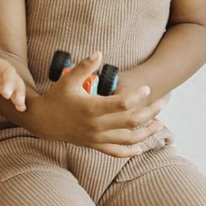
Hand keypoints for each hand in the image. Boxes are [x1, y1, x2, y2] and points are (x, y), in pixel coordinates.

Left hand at [0, 43, 26, 111]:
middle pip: (8, 70)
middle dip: (9, 82)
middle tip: (7, 95)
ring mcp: (2, 73)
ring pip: (15, 79)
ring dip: (19, 90)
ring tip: (19, 103)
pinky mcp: (4, 83)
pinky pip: (15, 89)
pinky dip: (19, 97)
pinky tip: (21, 108)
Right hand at [38, 52, 164, 156]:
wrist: (42, 121)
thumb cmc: (56, 98)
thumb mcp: (68, 80)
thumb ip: (85, 67)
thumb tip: (100, 53)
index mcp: (91, 108)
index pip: (122, 104)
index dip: (138, 96)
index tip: (146, 88)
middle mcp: (95, 125)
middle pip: (131, 121)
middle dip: (150, 112)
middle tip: (162, 103)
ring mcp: (96, 138)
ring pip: (127, 139)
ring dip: (146, 132)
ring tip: (159, 123)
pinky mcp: (94, 145)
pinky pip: (115, 152)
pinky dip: (129, 151)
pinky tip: (140, 148)